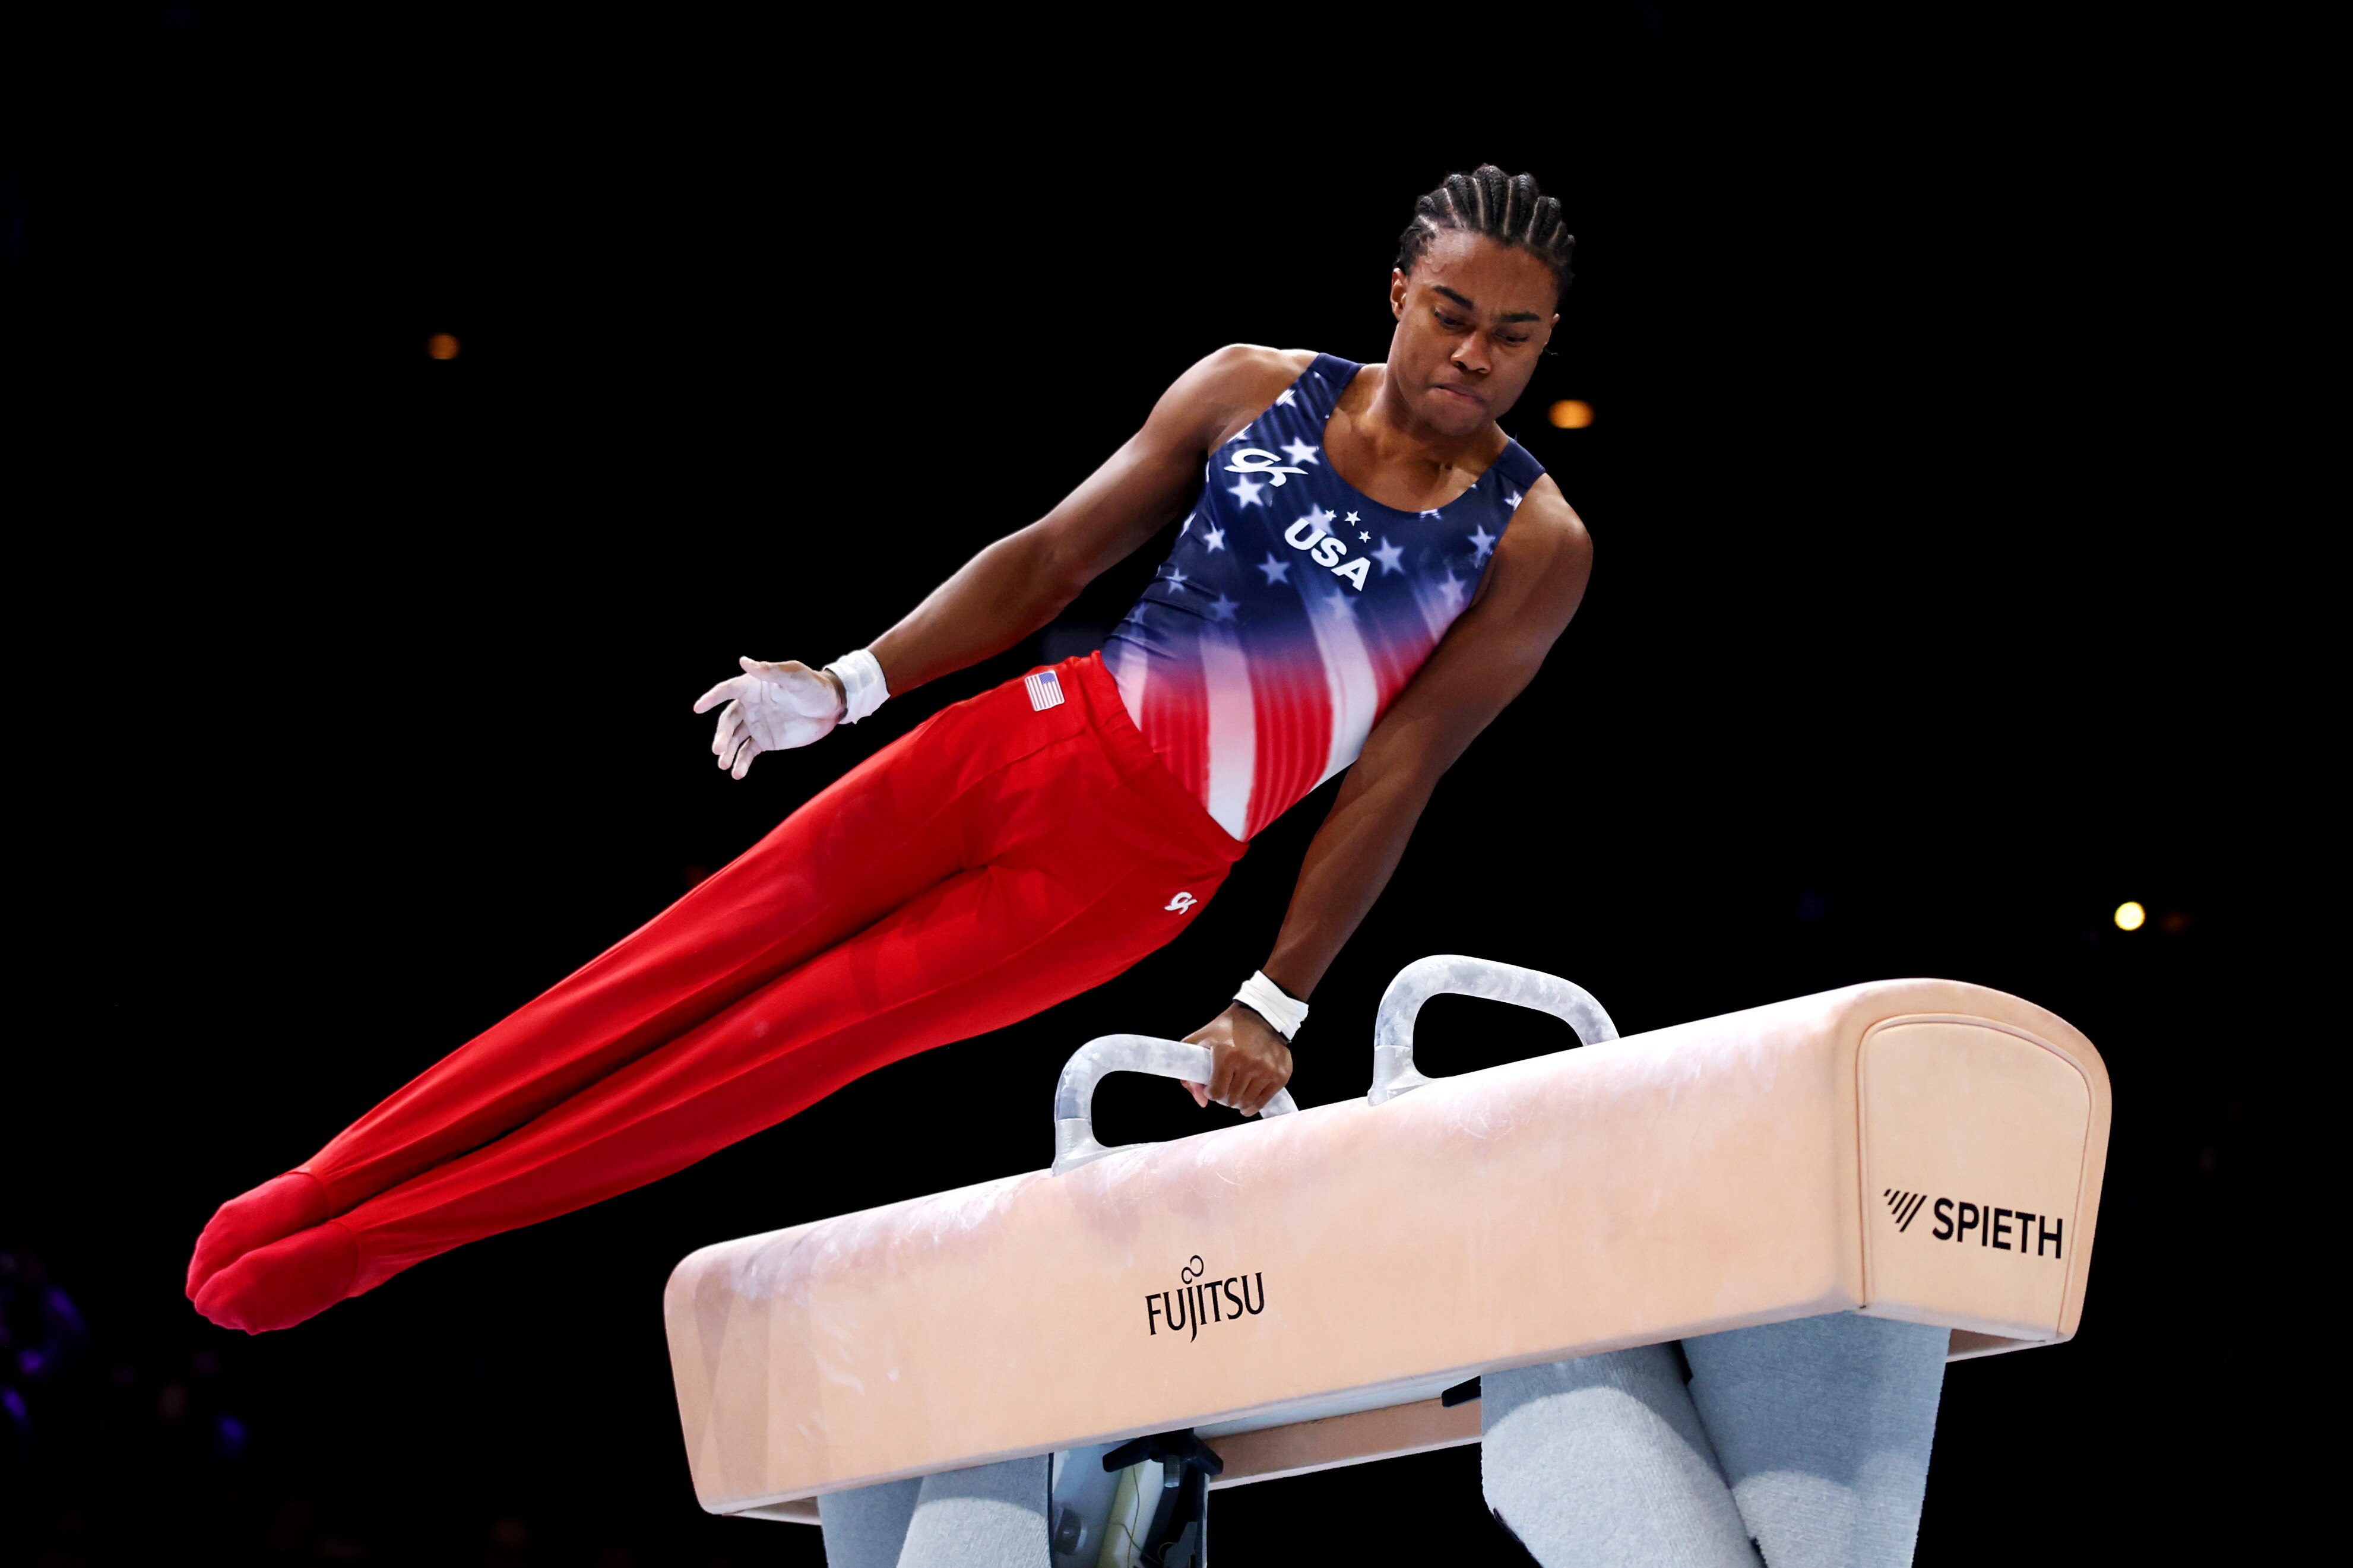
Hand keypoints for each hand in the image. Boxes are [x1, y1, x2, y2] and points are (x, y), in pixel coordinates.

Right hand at [692, 657, 842, 778]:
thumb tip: (743, 661)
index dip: (712, 698)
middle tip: (718, 750)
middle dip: (721, 736)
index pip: (727, 691)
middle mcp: (750, 705)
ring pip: (735, 739)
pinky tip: (738, 773)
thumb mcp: (794, 677)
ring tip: (724, 765)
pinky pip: (748, 752)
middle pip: (728, 721)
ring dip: (728, 751)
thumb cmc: (814, 686)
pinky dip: (741, 763)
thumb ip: (770, 671)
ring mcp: (756, 724)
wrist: (832, 708)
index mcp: (752, 687)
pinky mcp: (765, 740)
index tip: (698, 708)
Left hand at [1180, 1003, 1292, 1116]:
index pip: (1216, 1092)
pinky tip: (1249, 1101)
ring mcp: (1267, 1069)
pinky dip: (1254, 1105)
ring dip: (1239, 1102)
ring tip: (1236, 1093)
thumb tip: (1202, 1101)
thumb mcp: (1201, 1041)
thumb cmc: (1228, 1029)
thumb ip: (1190, 1073)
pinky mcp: (1281, 1074)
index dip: (1211, 1093)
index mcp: (1226, 1054)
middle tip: (1225, 1088)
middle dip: (1224, 1098)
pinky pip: (1264, 1101)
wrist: (1261, 1016)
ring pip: (1247, 1103)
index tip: (1211, 1088)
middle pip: (1231, 1099)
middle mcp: (1248, 1062)